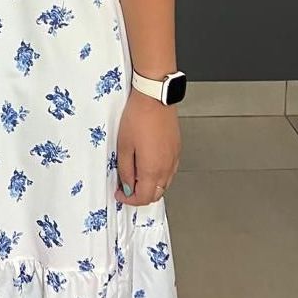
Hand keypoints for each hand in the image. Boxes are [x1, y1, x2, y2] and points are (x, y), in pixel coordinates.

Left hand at [115, 90, 180, 205]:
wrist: (155, 98)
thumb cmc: (138, 117)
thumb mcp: (123, 145)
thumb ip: (125, 169)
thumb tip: (127, 186)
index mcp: (152, 170)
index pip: (143, 197)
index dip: (129, 200)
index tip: (120, 194)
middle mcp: (167, 168)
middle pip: (156, 194)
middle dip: (140, 195)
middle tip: (126, 187)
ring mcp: (174, 159)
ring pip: (164, 184)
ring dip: (150, 186)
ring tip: (135, 176)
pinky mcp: (177, 149)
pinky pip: (169, 171)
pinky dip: (159, 175)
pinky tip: (148, 165)